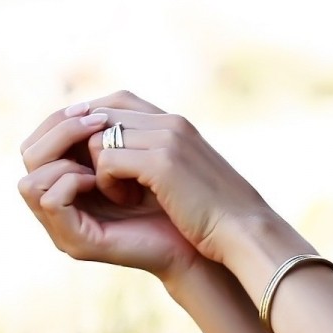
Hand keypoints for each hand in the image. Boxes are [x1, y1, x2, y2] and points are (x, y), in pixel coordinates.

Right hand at [16, 90, 202, 279]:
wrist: (200, 237)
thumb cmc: (174, 196)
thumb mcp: (136, 156)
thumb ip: (108, 134)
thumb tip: (85, 105)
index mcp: (67, 182)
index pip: (37, 142)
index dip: (59, 122)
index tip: (94, 111)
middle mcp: (59, 206)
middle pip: (27, 157)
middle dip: (59, 133)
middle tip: (97, 125)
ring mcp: (64, 227)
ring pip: (29, 181)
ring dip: (64, 161)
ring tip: (103, 161)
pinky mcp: (76, 242)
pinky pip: (50, 201)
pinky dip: (72, 182)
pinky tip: (100, 181)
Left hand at [73, 100, 277, 266]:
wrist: (245, 232)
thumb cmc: (217, 215)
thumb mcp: (187, 176)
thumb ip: (161, 155)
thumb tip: (125, 153)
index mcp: (178, 124)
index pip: (120, 100)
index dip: (94, 122)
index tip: (89, 153)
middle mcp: (171, 123)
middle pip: (101, 115)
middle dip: (87, 147)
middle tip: (98, 178)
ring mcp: (167, 139)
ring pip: (98, 138)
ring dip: (99, 169)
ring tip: (122, 194)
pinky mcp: (161, 162)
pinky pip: (107, 161)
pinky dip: (108, 183)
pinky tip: (127, 201)